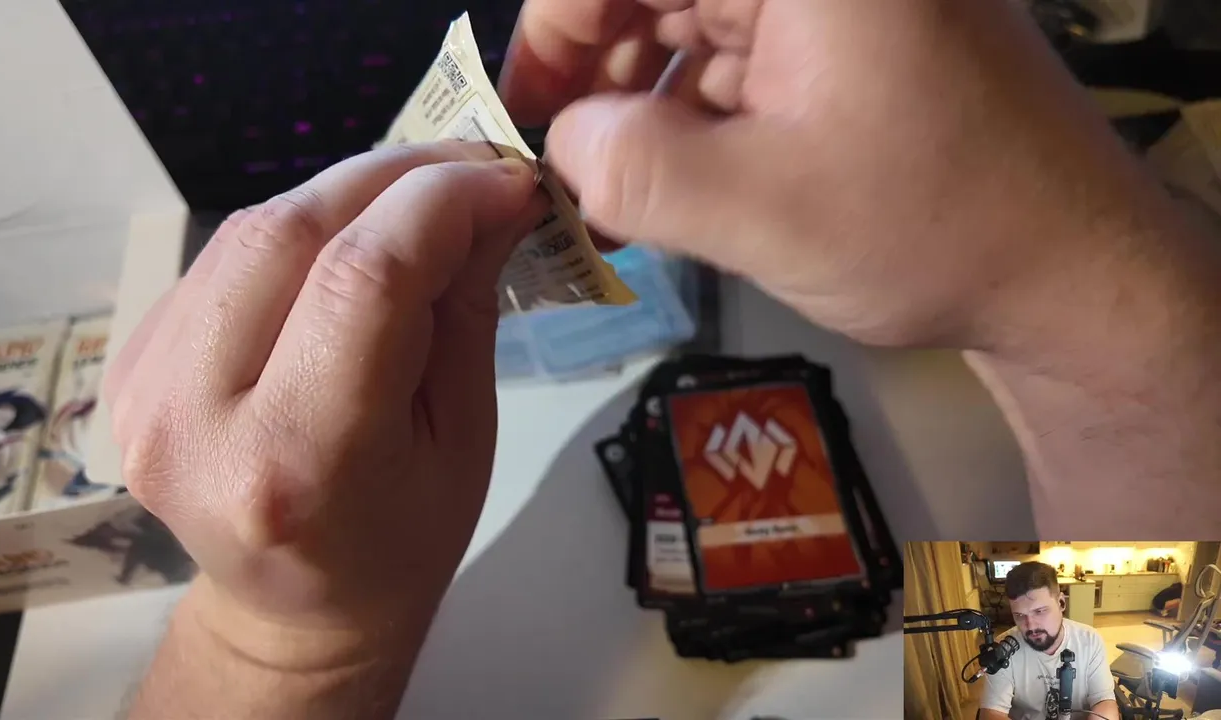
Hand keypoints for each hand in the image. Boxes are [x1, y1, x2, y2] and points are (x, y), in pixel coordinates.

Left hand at [105, 143, 544, 655]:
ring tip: (417, 200)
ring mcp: (146, 392)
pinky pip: (223, 257)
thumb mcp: (464, 437)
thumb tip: (494, 194)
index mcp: (299, 462)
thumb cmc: (400, 541)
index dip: (444, 202)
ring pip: (250, 229)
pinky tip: (347, 244)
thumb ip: (466, 307)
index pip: (366, 279)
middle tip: (468, 169)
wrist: (293, 607)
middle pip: (291, 231)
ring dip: (346, 194)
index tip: (507, 180)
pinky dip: (297, 230)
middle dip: (394, 178)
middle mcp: (198, 422)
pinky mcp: (131, 366)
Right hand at [500, 0, 1180, 352]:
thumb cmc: (932, 227)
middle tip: (551, 167)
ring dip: (636, 108)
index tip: (519, 117)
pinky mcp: (846, 49)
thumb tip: (560, 142)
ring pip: (690, 29)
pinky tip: (660, 192)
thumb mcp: (760, 206)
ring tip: (600, 196)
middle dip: (592, 75)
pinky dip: (688, 123)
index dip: (553, 32)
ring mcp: (834, 5)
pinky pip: (735, 66)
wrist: (1070, 274)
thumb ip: (631, 168)